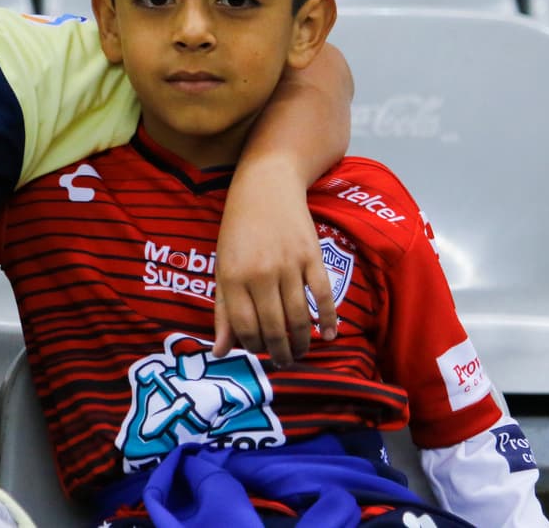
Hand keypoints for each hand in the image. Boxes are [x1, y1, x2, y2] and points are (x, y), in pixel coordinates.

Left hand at [213, 164, 336, 365]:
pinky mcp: (312, 256)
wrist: (266, 186)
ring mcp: (289, 265)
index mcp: (233, 276)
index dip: (252, 346)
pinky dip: (329, 318)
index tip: (258, 352)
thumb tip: (219, 351)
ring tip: (300, 352)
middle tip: (282, 362)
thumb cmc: (238, 229)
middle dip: (279, 351)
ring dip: (301, 341)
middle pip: (273, 326)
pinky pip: (323, 295)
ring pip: (299, 316)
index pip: (244, 326)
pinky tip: (329, 334)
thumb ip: (222, 310)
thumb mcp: (222, 266)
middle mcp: (260, 273)